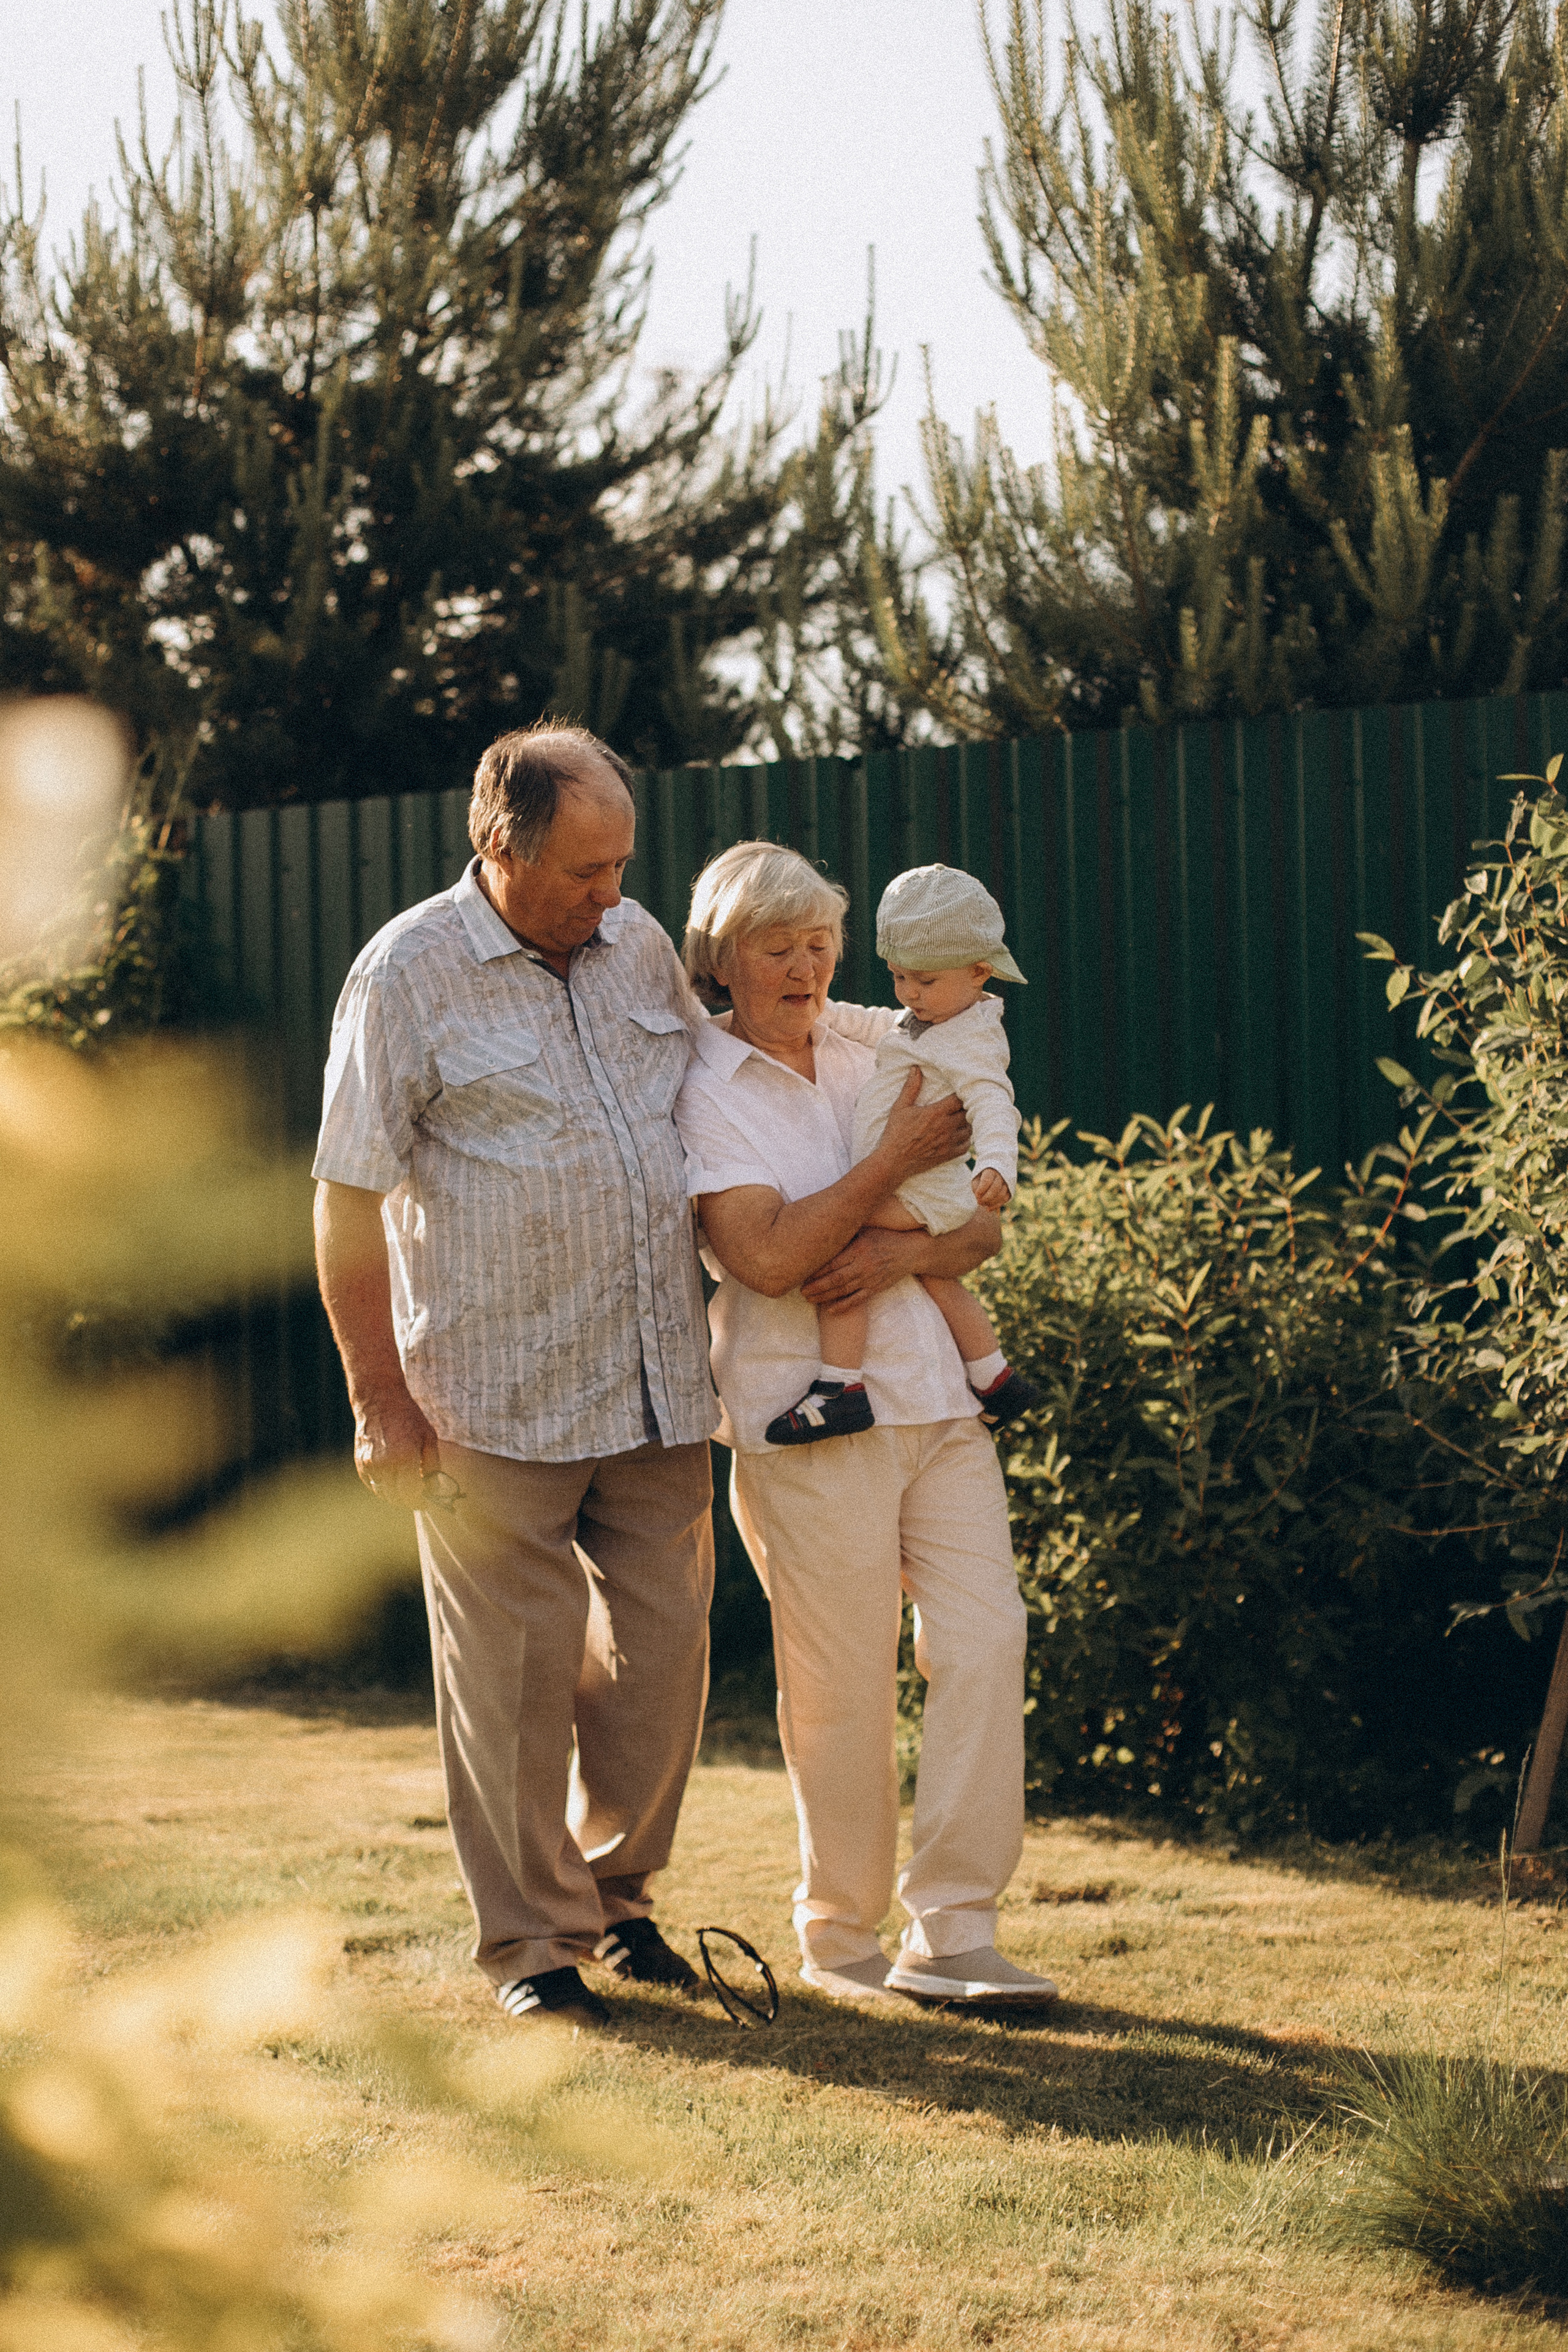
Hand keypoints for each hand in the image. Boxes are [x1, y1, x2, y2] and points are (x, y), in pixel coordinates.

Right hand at [353, 1389, 441, 1510]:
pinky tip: (393, 1477)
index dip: (420, 1501)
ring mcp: (369, 1465)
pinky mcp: (360, 1464)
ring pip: (384, 1494)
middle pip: (396, 1498)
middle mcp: (384, 1463)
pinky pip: (373, 1485)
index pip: (411, 1494)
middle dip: (409, 1501)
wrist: (379, 1400)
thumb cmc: (408, 1417)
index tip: (426, 1500)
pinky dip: (384, 1487)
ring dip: (396, 1495)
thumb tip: (433, 1490)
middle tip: (418, 1496)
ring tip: (406, 1486)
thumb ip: (433, 1466)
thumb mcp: (429, 1437)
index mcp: (404, 1456)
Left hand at [801, 1226, 929, 1309]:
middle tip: (800, 1290)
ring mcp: (870, 1278)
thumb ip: (846, 1236)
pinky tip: (830, 1309)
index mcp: (859, 1248)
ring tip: (809, 1299)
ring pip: (843, 1291)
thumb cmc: (884, 1237)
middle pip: (835, 1279)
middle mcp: (864, 1264)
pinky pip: (857, 1300)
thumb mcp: (865, 1231)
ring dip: (824, 1296)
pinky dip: (843, 1306)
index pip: (832, 1261)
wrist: (910, 1251)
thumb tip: (822, 1234)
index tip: (802, 1273)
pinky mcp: (876, 1289)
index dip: (816, 1270)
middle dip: (815, 1286)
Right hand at [877, 1071, 970, 1182]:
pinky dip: (966, 1139)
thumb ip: (911, 1087)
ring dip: (967, 1123)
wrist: (894, 1162)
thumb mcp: (900, 1107)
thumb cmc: (895, 1133)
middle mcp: (946, 1126)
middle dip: (966, 1107)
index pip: (960, 1099)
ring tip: (962, 1119)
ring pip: (969, 1128)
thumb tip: (916, 1068)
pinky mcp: (949, 1154)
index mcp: (936, 1112)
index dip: (962, 1094)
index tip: (959, 1092)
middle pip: (968, 1112)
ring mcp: (949, 1142)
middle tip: (962, 1104)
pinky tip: (959, 1135)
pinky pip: (966, 1145)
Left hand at [972, 1168, 1010, 1209]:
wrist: (995, 1169)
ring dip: (991, 1202)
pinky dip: (997, 1205)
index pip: (987, 1181)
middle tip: (979, 1202)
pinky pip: (1005, 1199)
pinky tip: (989, 1208)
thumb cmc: (982, 1176)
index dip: (981, 1190)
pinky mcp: (1011, 1189)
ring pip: (1001, 1195)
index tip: (976, 1195)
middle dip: (986, 1198)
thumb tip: (980, 1200)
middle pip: (995, 1188)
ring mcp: (1007, 1182)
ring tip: (983, 1204)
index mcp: (991, 1170)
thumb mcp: (976, 1179)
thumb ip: (976, 1188)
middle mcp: (1001, 1175)